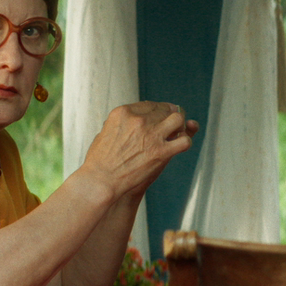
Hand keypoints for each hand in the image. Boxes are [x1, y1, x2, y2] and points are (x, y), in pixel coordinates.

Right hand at [78, 101, 197, 198]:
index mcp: (123, 112)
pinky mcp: (161, 152)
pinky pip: (184, 140)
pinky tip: (179, 147)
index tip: (161, 115)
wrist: (101, 181)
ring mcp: (151, 134)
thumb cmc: (100, 161)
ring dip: (180, 125)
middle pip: (165, 109)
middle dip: (169, 116)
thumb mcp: (104, 133)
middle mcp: (139, 119)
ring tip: (177, 133)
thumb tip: (128, 122)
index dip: (158, 110)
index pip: (149, 104)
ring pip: (178, 119)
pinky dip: (185, 142)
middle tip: (172, 125)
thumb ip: (119, 125)